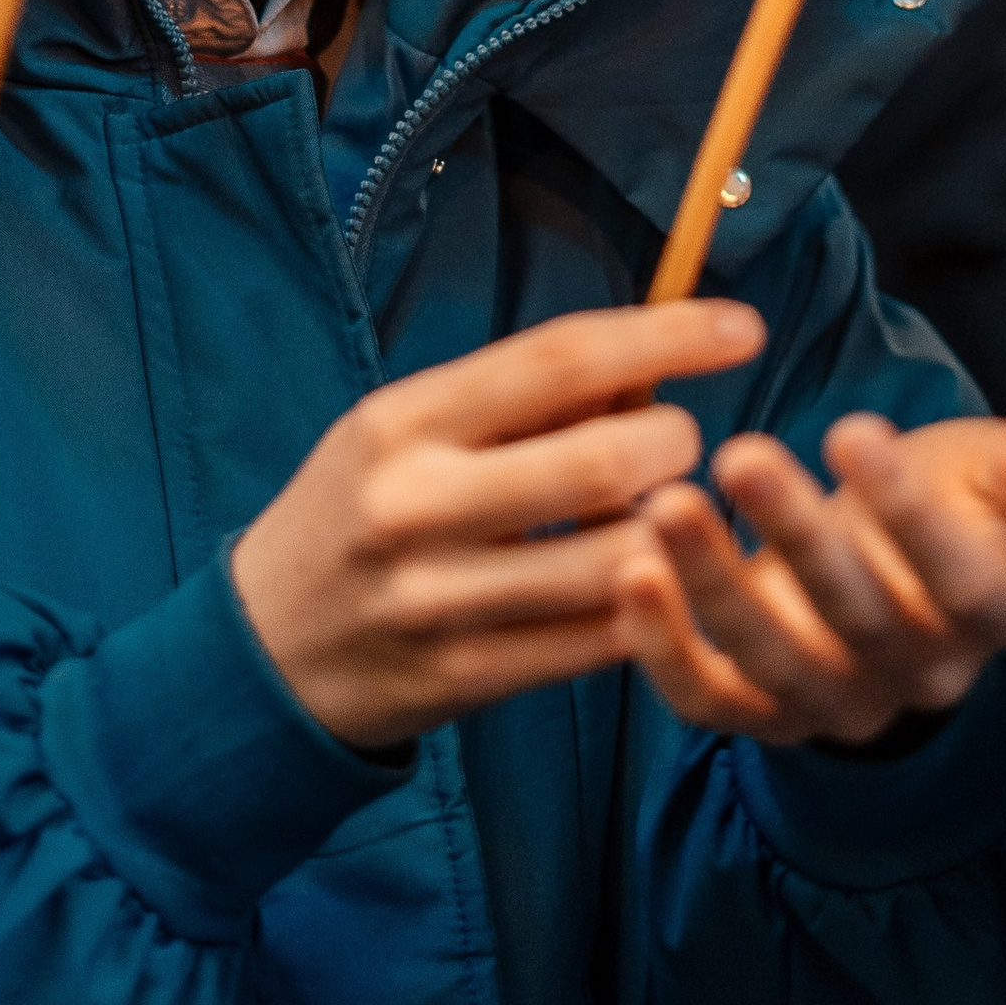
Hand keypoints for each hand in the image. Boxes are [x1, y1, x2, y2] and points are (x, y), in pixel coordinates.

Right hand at [232, 301, 769, 746]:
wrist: (263, 647)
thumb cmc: (357, 510)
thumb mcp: (402, 430)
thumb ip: (514, 402)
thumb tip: (648, 363)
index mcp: (403, 423)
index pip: (560, 359)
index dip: (666, 337)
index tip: (742, 329)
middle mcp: (416, 505)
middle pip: (604, 462)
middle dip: (674, 444)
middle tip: (677, 444)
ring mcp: (441, 600)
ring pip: (618, 561)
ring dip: (670, 533)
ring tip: (656, 518)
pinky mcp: (469, 676)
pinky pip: (600, 640)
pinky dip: (644, 605)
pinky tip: (641, 583)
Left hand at [630, 413, 1005, 743]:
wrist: (902, 580)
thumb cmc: (951, 503)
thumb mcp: (1004, 474)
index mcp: (985, 613)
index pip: (954, 576)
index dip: (907, 511)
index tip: (853, 429)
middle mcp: (914, 675)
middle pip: (854, 615)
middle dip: (794, 533)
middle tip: (739, 452)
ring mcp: (834, 703)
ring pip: (772, 660)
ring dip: (714, 585)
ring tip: (664, 507)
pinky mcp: (762, 715)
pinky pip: (708, 700)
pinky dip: (662, 652)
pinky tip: (630, 577)